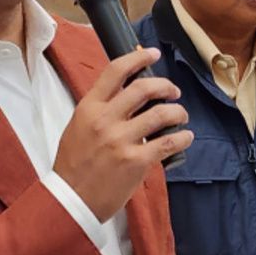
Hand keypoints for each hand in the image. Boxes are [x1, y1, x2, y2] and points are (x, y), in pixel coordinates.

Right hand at [54, 48, 191, 221]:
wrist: (70, 200)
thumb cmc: (74, 165)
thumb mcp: (78, 127)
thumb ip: (100, 109)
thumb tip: (126, 94)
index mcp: (89, 108)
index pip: (116, 71)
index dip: (138, 58)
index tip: (153, 54)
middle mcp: (105, 120)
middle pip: (144, 88)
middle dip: (165, 86)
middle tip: (173, 91)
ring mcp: (121, 140)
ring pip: (161, 113)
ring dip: (178, 112)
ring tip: (181, 116)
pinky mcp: (136, 161)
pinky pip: (168, 142)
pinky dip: (182, 137)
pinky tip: (185, 137)